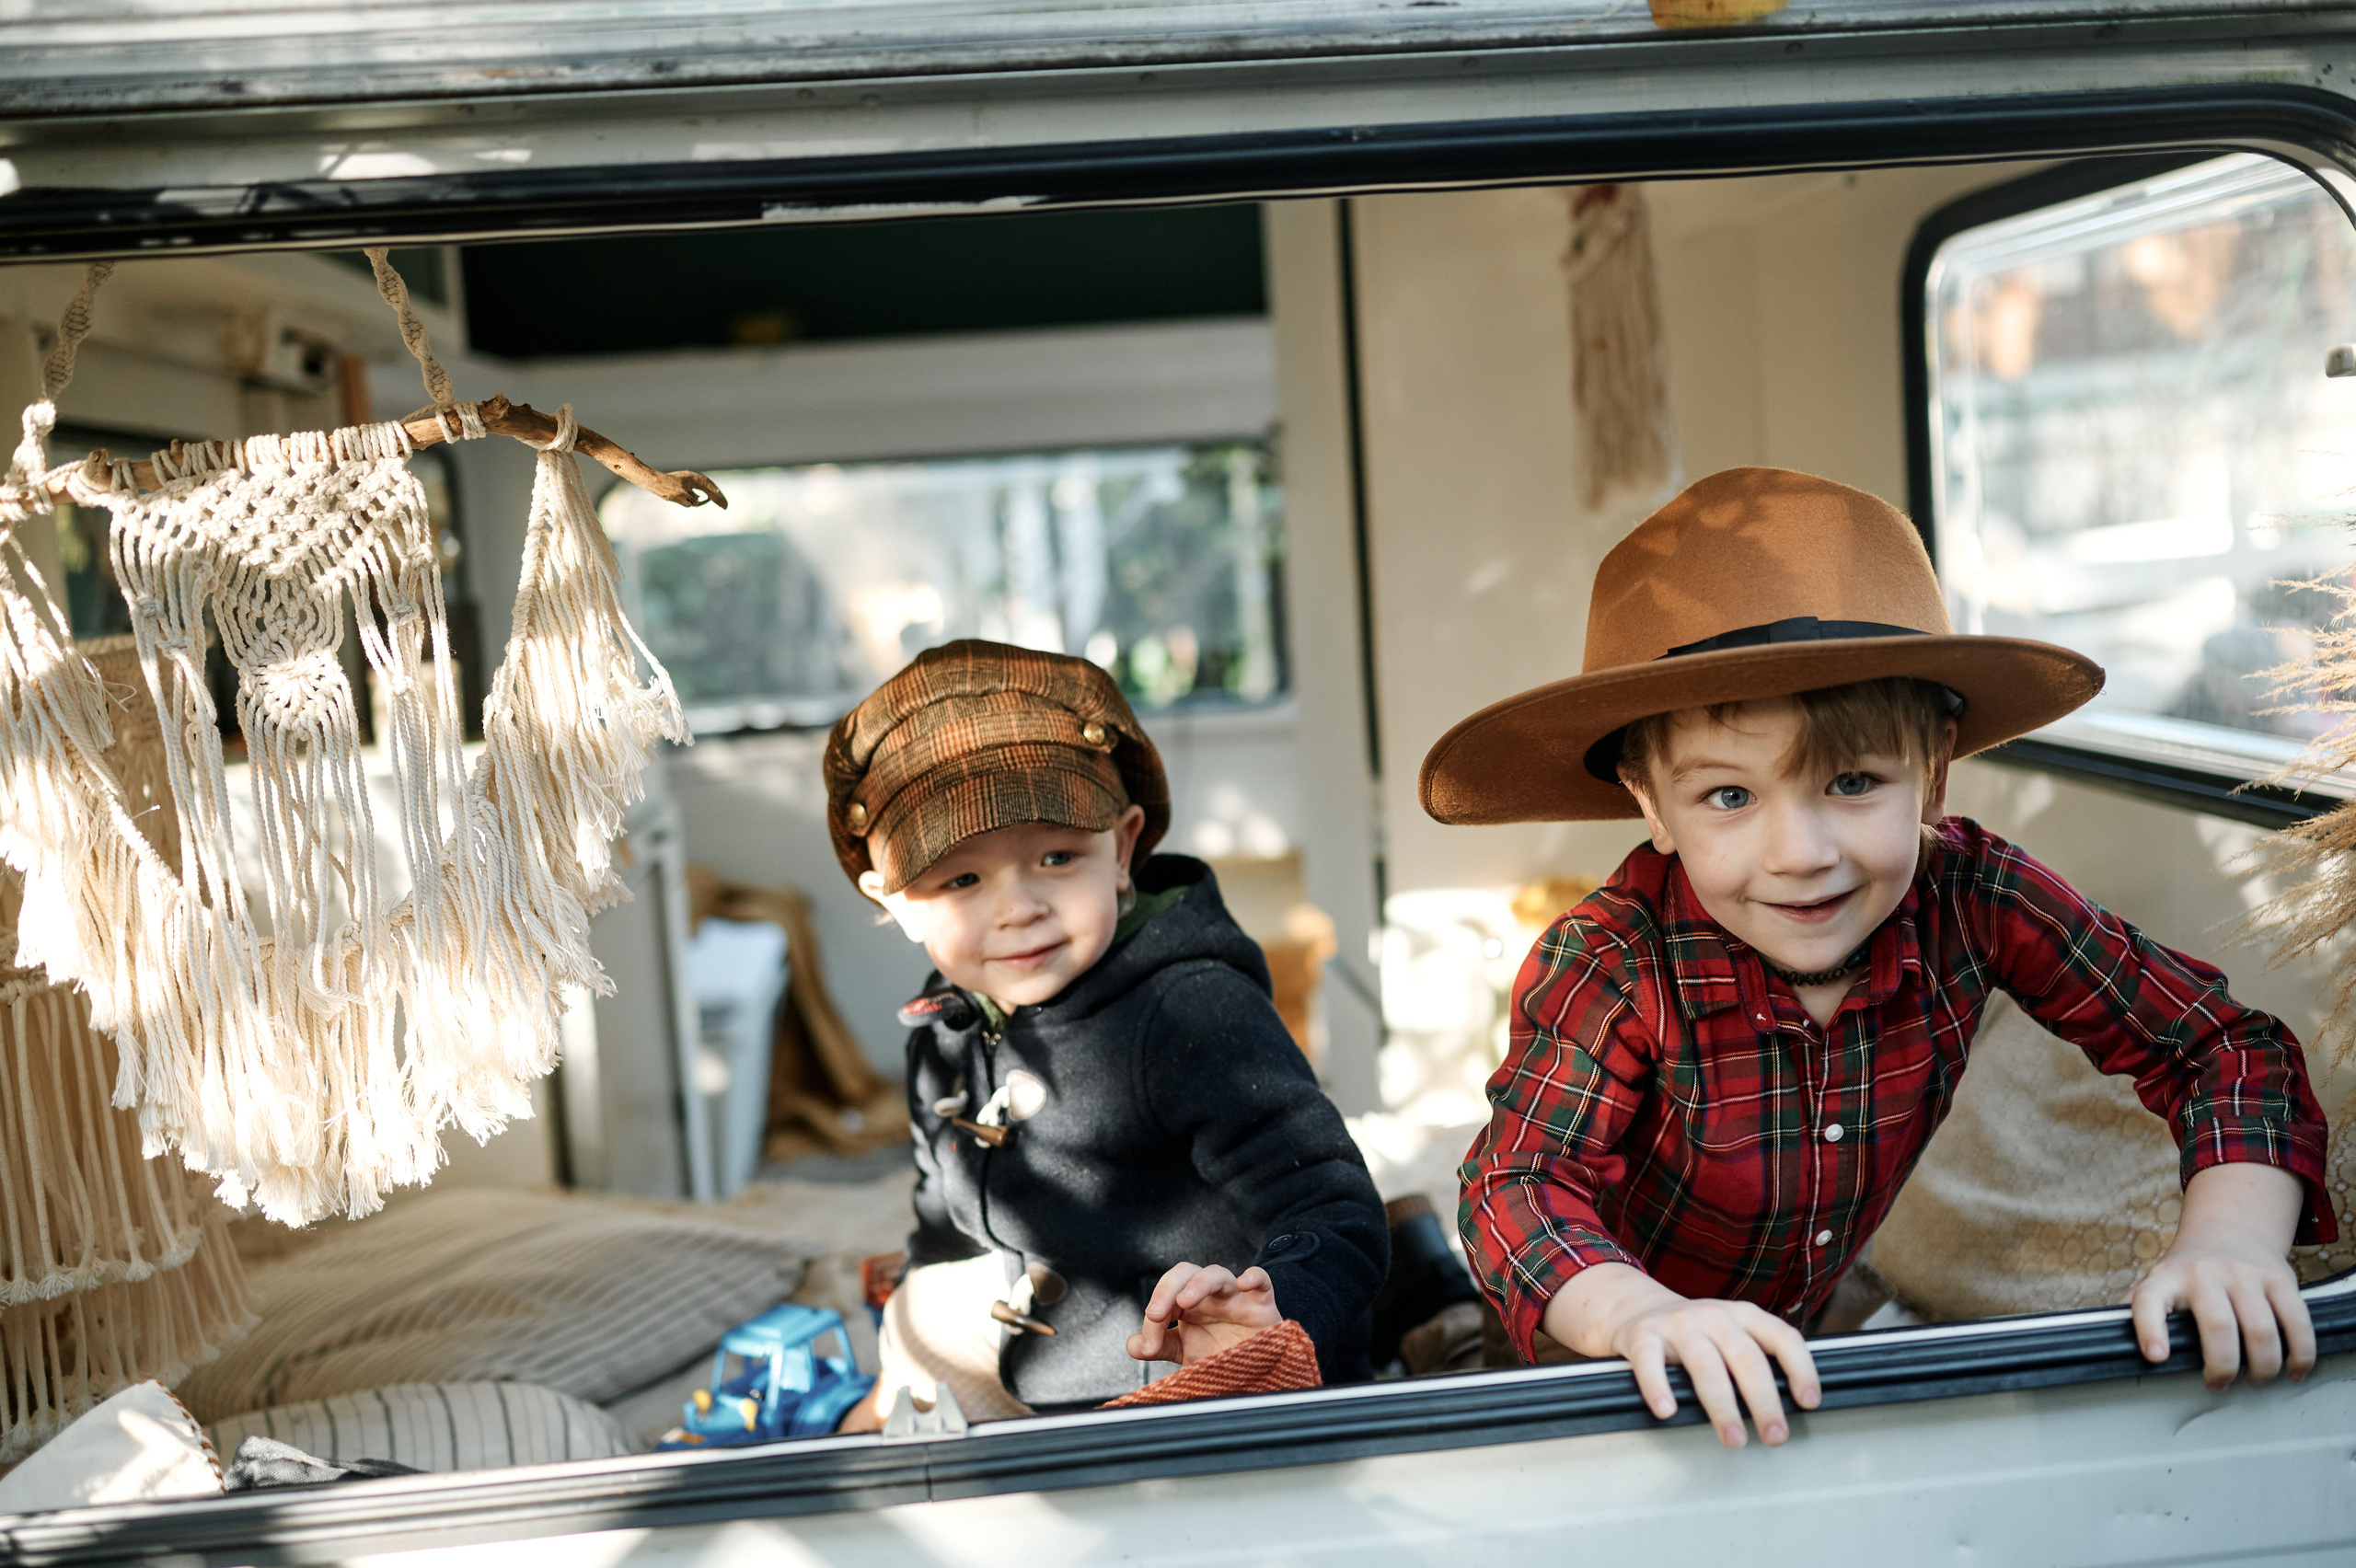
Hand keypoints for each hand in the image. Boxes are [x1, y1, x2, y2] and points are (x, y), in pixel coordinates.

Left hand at [1128, 1262, 1281, 1365]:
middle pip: (1185, 1273)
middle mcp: (1209, 1295)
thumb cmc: (1221, 1355)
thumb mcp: (1186, 1352)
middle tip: (1155, 1314)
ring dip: (1198, 1284)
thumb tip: (1133, 1344)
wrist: (1256, 1372)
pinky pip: (1261, 1279)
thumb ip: (1160, 1345)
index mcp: (1188, 1303)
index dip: (1153, 1315)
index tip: (1148, 1345)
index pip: (1165, 1294)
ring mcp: (1236, 1297)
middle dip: (1166, 1289)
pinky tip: (1244, 1282)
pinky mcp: (1262, 1304)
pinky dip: (1254, 1276)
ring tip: (1185, 1300)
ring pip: (1216, 1274)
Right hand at [1543, 1262, 1820, 1448]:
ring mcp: (1678, 1323)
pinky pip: (1651, 1362)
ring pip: (1706, 1364)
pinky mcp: (1643, 1335)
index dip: (1801, 1368)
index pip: (1783, 1337)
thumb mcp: (1730, 1336)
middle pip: (1747, 1358)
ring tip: (1734, 1438)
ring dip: (1722, 1405)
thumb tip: (1787, 1411)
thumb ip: (1756, 1361)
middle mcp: (1714, 1316)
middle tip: (1775, 1436)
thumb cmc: (1695, 1335)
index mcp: (1743, 1316)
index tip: (1808, 1401)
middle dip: (1764, 1401)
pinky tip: (1668, 1410)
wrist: (1635, 1309)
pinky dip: (1659, 1387)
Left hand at [2128, 1163, 2313, 1388]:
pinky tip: (2293, 1369)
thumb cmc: (2187, 1271)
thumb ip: (2138, 1312)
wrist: (2229, 1231)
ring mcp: (2244, 1275)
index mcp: (2166, 1279)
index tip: (2155, 1357)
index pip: (2149, 1300)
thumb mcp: (2157, 1284)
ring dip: (2263, 1366)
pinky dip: (2300, 1353)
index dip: (2150, 1329)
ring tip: (2256, 1379)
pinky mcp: (2279, 1280)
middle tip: (2219, 1383)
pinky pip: (2296, 1322)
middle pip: (2218, 1326)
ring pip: (2261, 1330)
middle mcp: (2204, 1273)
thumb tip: (2105, 1344)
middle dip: (2222, 1366)